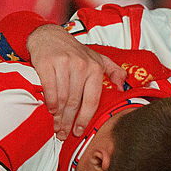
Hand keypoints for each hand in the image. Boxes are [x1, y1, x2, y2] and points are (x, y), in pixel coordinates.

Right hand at [28, 24, 126, 139]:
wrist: (50, 36)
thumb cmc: (74, 52)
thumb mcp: (97, 58)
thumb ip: (113, 71)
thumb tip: (123, 86)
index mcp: (95, 68)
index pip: (92, 100)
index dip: (85, 118)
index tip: (79, 131)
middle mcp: (81, 65)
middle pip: (75, 102)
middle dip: (69, 122)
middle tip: (64, 134)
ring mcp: (64, 64)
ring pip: (62, 98)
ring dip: (59, 116)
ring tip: (57, 126)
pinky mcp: (47, 63)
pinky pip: (50, 89)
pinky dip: (50, 103)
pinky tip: (51, 110)